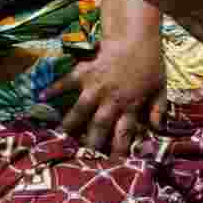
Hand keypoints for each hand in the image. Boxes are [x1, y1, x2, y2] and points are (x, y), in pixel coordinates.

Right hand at [41, 33, 162, 156]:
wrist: (135, 38)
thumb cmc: (150, 63)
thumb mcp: (161, 89)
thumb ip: (158, 110)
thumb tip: (156, 129)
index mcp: (130, 106)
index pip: (124, 134)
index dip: (119, 150)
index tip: (113, 164)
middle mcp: (111, 100)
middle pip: (99, 126)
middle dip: (90, 143)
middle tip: (81, 157)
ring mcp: (95, 87)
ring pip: (81, 109)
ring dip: (70, 123)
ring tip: (60, 135)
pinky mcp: (84, 72)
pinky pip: (67, 82)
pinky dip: (54, 89)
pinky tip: (41, 97)